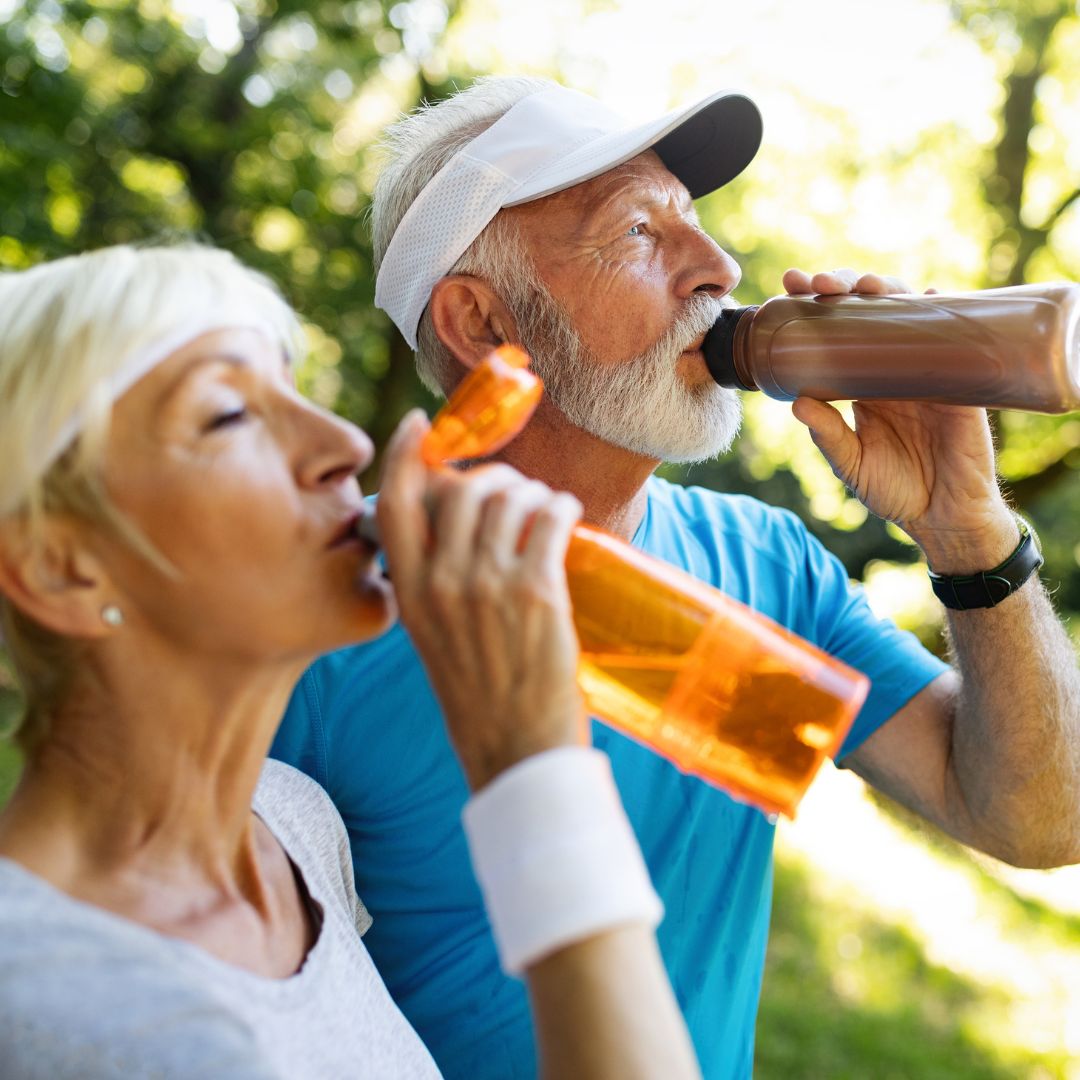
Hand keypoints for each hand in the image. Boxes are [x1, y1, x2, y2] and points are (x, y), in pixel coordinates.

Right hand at [377, 410, 585, 789]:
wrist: (515, 752)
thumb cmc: (479, 697)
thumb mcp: (435, 637)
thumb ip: (436, 584)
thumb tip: (460, 529)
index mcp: (411, 594)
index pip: (395, 504)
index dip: (404, 455)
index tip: (420, 425)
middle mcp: (442, 583)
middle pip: (462, 490)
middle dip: (493, 477)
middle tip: (513, 489)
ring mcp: (488, 586)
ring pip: (510, 498)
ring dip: (533, 492)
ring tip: (546, 508)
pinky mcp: (537, 592)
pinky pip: (549, 518)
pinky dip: (560, 506)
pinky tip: (565, 514)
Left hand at [781, 268, 1016, 571]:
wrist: (943, 516)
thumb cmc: (895, 490)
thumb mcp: (851, 462)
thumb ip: (828, 434)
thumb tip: (797, 402)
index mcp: (862, 382)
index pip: (835, 332)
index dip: (814, 305)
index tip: (789, 286)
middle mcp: (892, 367)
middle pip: (868, 311)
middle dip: (843, 287)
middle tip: (819, 283)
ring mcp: (927, 369)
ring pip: (907, 314)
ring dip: (886, 290)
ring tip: (863, 285)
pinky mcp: (959, 380)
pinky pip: (953, 338)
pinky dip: (942, 312)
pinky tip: (927, 295)